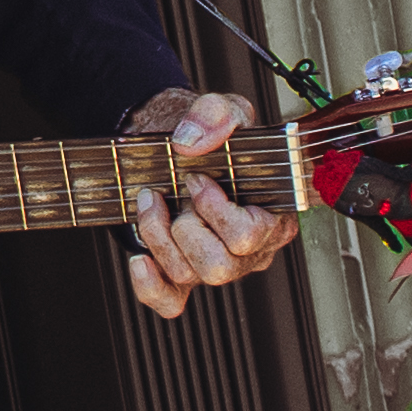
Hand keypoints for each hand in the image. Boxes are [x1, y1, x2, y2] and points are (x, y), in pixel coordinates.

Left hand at [119, 88, 300, 318]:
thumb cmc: (212, 137)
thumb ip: (217, 114)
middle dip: (185, 226)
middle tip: (176, 192)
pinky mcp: (185, 277)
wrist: (181, 146)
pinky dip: (149, 284)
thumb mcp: (224, 109)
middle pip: (218, 266)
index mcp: (272, 216)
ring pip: (189, 275)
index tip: (197, 178)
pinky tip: (139, 258)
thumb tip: (192, 141)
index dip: (215, 210)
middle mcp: (248, 250)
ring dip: (158, 236)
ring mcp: (217, 265)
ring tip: (151, 202)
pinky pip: (169, 302)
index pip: (249, 236)